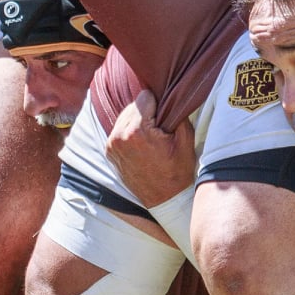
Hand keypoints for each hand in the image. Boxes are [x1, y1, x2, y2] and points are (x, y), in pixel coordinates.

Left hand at [103, 90, 194, 207]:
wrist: (165, 200)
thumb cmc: (178, 171)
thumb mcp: (185, 140)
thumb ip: (176, 112)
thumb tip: (170, 95)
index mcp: (137, 131)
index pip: (144, 97)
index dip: (158, 103)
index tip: (165, 116)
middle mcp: (119, 136)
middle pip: (133, 105)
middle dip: (147, 112)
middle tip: (160, 127)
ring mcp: (112, 145)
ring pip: (124, 116)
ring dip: (137, 120)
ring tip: (151, 136)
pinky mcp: (109, 151)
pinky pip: (119, 129)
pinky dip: (129, 131)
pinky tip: (142, 143)